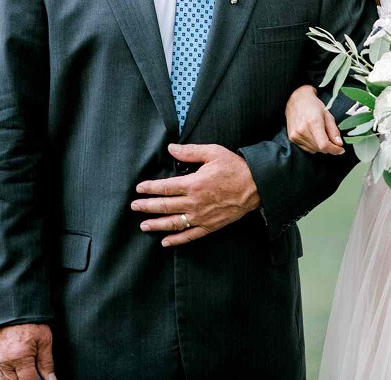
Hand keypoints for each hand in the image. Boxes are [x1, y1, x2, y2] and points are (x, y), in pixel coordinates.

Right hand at [0, 323, 55, 379]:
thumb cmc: (32, 322)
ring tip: (29, 370)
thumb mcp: (45, 341)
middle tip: (36, 373)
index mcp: (20, 358)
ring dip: (18, 378)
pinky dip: (11, 374)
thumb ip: (47, 364)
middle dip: (27, 379)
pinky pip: (2, 373)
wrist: (14, 307)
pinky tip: (20, 367)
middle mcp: (6, 361)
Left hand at [132, 143, 260, 246]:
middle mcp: (194, 202)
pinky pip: (190, 236)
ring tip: (143, 225)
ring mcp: (201, 216)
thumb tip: (170, 149)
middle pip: (165, 206)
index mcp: (193, 183)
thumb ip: (189, 151)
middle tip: (134, 206)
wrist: (256, 186)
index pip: (165, 187)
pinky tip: (165, 242)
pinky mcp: (210, 226)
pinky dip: (176, 240)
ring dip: (156, 224)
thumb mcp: (212, 153)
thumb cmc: (234, 168)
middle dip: (147, 206)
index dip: (150, 188)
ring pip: (173, 223)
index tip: (139, 188)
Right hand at [286, 85, 344, 154]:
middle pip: (320, 148)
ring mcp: (296, 135)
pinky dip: (313, 146)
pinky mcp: (292, 138)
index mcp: (313, 123)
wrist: (296, 99)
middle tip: (332, 139)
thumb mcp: (327, 114)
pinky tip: (313, 136)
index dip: (334, 150)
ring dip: (321, 146)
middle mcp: (302, 130)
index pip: (324, 145)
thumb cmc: (313, 105)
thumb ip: (334, 130)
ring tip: (320, 134)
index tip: (340, 149)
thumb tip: (339, 144)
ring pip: (314, 150)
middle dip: (329, 147)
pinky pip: (307, 149)